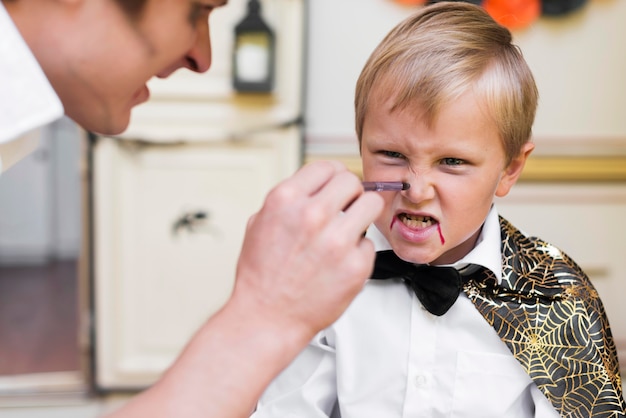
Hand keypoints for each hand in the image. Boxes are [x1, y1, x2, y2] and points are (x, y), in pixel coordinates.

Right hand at [232, 160, 383, 337]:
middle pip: (352, 181)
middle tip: (346, 207)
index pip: (326, 166)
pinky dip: (359, 250)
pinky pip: (370, 243)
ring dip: (363, 214)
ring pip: (372, 204)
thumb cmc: (262, 275)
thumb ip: (290, 200)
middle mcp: (312, 215)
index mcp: (286, 199)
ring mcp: (337, 240)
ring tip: (352, 228)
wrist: (267, 316)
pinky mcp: (355, 265)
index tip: (337, 186)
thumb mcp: (260, 222)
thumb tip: (316, 185)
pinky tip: (342, 261)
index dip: (334, 176)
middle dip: (350, 193)